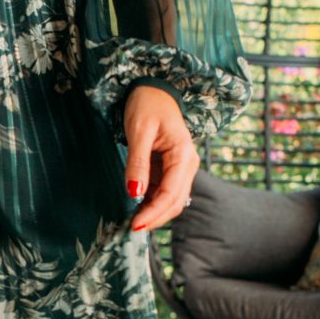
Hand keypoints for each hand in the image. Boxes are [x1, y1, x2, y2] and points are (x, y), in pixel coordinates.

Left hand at [122, 85, 198, 232]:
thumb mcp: (139, 131)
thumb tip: (134, 193)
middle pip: (175, 202)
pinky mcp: (170, 170)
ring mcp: (180, 169)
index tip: (135, 225)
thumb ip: (137, 163)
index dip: (154, 213)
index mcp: (183, 155)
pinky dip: (152, 203)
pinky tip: (137, 209)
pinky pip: (164, 192)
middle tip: (131, 229)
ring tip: (132, 222)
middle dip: (155, 218)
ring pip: (171, 201)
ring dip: (154, 214)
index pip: (171, 193)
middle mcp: (187, 165)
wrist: (154, 89)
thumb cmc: (147, 104)